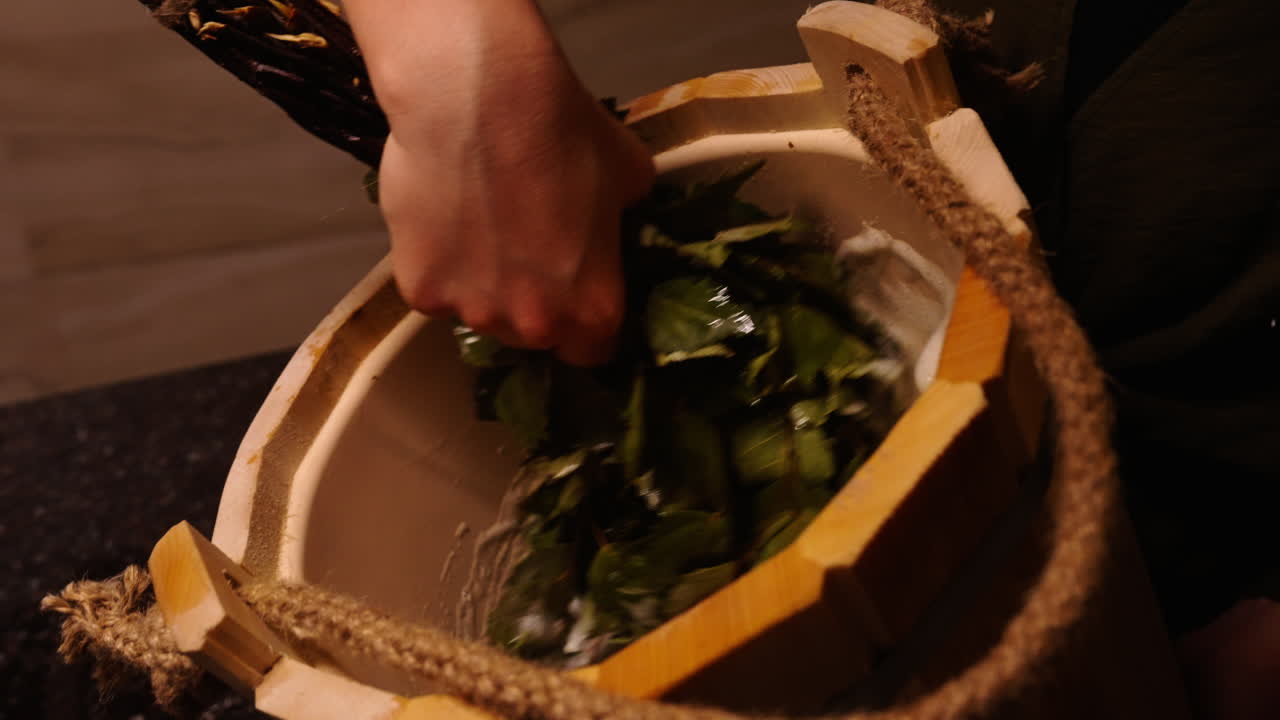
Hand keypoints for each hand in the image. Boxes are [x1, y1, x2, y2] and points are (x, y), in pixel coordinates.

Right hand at [346, 0, 653, 364]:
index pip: (591, 350)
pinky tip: (440, 218)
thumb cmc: (563, 131)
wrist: (477, 100)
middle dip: (530, 304)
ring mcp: (472, 311)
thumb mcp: (628, 173)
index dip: (583, 326)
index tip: (573, 299)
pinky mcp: (419, 291)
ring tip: (475, 226)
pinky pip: (432, 290)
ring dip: (481, 285)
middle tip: (521, 250)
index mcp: (593, 308)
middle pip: (532, 335)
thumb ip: (623, 216)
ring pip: (479, 313)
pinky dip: (435, 265)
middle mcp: (534, 325)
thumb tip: (611, 217)